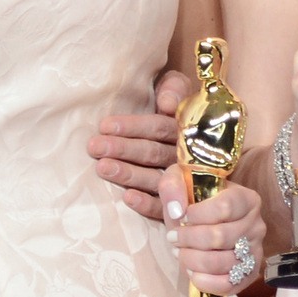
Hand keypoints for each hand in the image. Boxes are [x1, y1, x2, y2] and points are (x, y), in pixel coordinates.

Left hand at [88, 69, 192, 220]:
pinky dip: (147, 204)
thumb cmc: (176, 110)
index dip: (134, 126)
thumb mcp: (177, 90)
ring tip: (102, 168)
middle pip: (154, 152)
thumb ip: (174, 88)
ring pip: (157, 179)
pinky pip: (164, 207)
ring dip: (129, 175)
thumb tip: (167, 103)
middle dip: (124, 149)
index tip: (105, 125)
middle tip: (94, 147)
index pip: (160, 127)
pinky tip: (127, 198)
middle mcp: (188, 155)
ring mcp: (185, 182)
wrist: (203, 137)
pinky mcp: (180, 204)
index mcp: (187, 128)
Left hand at [160, 165, 266, 296]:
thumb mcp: (181, 180)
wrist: (203, 220)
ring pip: (223, 263)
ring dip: (193, 261)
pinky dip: (207, 283)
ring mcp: (255, 251)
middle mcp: (257, 225)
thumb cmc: (194, 199)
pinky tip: (192, 273)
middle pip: (220, 237)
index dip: (197, 215)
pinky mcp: (248, 274)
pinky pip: (230, 285)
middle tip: (173, 238)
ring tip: (180, 254)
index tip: (181, 216)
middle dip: (188, 240)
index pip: (224, 208)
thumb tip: (177, 211)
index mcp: (246, 199)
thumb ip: (173, 185)